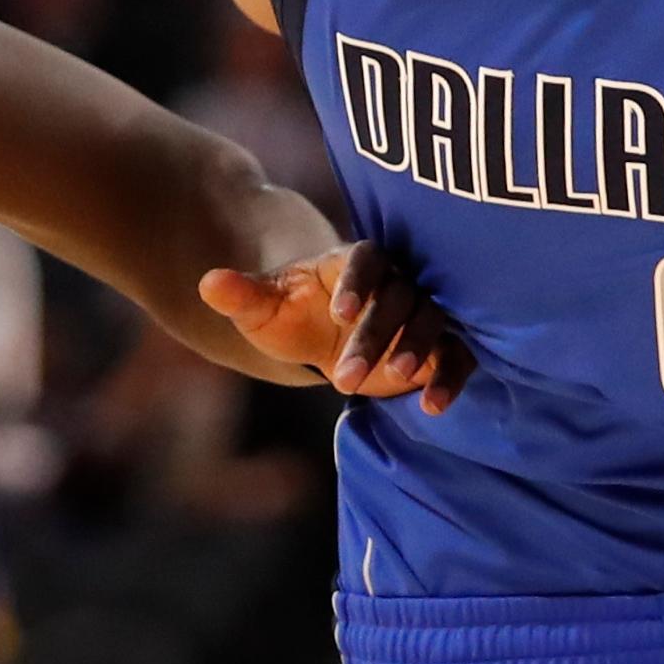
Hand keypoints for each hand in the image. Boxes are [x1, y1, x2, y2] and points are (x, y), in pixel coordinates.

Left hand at [197, 241, 472, 413]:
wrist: (326, 335)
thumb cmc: (293, 315)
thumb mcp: (264, 308)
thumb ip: (241, 295)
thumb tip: (207, 282)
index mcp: (355, 260)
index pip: (366, 259)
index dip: (357, 283)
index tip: (338, 313)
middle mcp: (397, 279)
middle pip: (398, 295)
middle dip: (375, 333)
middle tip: (343, 376)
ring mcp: (422, 311)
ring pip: (431, 320)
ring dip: (418, 348)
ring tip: (399, 378)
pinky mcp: (441, 345)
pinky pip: (457, 355)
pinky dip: (451, 377)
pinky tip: (433, 405)